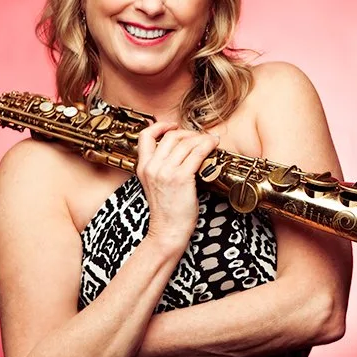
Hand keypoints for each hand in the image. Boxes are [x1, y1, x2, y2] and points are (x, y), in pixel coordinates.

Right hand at [135, 122, 219, 252]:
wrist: (168, 231)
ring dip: (201, 138)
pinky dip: (208, 145)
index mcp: (142, 167)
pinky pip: (197, 152)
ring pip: (186, 142)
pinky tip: (214, 145)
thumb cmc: (167, 210)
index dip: (160, 126)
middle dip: (188, 133)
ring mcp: (166, 171)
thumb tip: (181, 149)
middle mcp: (152, 166)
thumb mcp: (156, 184)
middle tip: (199, 138)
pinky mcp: (181, 178)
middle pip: (170, 136)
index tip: (173, 126)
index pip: (145, 136)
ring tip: (210, 141)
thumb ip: (161, 167)